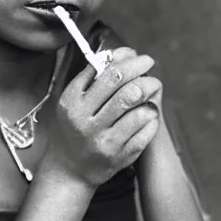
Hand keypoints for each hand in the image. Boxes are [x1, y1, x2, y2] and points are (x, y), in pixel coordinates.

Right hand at [42, 49, 162, 188]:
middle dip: (145, 77)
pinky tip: (148, 113)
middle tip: (151, 73)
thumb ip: (93, 75)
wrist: (69, 168)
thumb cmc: (73, 126)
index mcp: (74, 102)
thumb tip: (123, 53)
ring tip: (151, 91)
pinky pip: (145, 131)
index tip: (142, 59)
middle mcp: (86, 121)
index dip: (131, 63)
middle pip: (126, 91)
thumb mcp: (73, 98)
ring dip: (150, 97)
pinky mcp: (119, 156)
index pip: (108, 74)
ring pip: (138, 110)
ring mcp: (103, 141)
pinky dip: (151, 117)